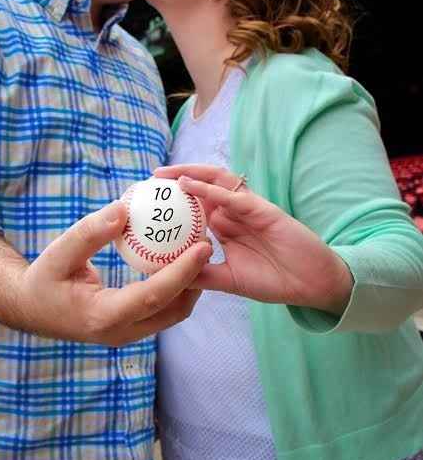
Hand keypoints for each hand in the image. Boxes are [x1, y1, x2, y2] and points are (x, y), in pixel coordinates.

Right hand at [20, 200, 211, 344]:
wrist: (31, 308)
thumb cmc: (43, 278)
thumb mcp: (58, 252)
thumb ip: (89, 233)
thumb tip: (124, 208)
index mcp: (103, 316)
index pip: (153, 295)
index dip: (182, 272)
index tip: (202, 245)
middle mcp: (121, 332)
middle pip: (173, 310)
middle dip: (196, 279)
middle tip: (206, 243)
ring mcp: (128, 334)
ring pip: (173, 314)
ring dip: (191, 285)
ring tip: (199, 250)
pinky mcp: (132, 328)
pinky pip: (164, 311)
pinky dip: (178, 288)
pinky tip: (181, 261)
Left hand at [154, 165, 352, 315]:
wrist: (311, 285)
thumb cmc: (274, 280)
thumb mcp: (228, 280)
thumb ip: (201, 274)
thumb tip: (166, 275)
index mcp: (225, 227)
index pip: (195, 207)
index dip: (174, 202)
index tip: (149, 203)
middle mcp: (234, 213)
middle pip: (201, 187)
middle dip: (176, 180)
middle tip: (151, 180)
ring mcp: (248, 208)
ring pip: (215, 182)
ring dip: (190, 174)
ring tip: (165, 174)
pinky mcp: (262, 209)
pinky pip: (232, 196)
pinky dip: (209, 188)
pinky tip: (189, 185)